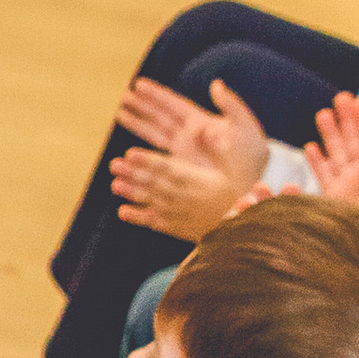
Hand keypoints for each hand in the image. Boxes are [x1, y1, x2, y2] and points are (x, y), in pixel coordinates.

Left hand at [111, 145, 243, 238]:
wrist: (244, 227)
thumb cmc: (237, 192)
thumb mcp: (234, 167)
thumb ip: (220, 149)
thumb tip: (208, 130)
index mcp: (199, 180)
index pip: (170, 168)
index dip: (149, 161)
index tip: (131, 153)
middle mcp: (186, 197)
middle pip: (156, 183)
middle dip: (134, 174)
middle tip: (115, 165)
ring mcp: (180, 213)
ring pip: (152, 201)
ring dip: (132, 193)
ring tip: (115, 184)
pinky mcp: (177, 227)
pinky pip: (156, 223)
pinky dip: (139, 218)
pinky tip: (122, 212)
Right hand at [113, 71, 269, 186]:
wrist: (255, 183)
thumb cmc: (254, 155)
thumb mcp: (245, 127)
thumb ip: (231, 105)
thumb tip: (215, 84)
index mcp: (202, 122)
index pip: (173, 105)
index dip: (156, 95)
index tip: (138, 84)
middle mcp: (189, 136)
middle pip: (160, 116)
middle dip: (142, 106)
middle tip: (123, 96)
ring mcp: (185, 153)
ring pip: (155, 134)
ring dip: (138, 124)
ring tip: (120, 113)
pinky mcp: (181, 171)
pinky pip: (157, 159)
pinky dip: (142, 154)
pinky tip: (129, 151)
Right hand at [302, 89, 358, 206]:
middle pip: (354, 141)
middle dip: (347, 119)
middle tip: (340, 97)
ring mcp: (349, 186)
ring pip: (337, 154)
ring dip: (330, 135)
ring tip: (323, 113)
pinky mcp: (335, 199)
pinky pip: (325, 176)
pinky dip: (318, 163)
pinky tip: (311, 148)